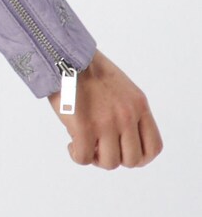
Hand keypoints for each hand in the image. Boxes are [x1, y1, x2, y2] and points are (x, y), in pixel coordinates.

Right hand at [47, 48, 162, 167]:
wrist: (63, 54)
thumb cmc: (86, 68)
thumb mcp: (121, 87)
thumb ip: (127, 111)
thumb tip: (120, 140)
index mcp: (138, 105)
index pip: (153, 147)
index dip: (139, 157)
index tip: (122, 150)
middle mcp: (127, 116)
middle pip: (132, 160)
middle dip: (114, 157)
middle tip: (98, 146)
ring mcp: (107, 123)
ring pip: (109, 163)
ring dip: (95, 157)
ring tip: (84, 143)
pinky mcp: (84, 128)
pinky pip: (83, 158)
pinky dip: (76, 155)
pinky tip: (71, 143)